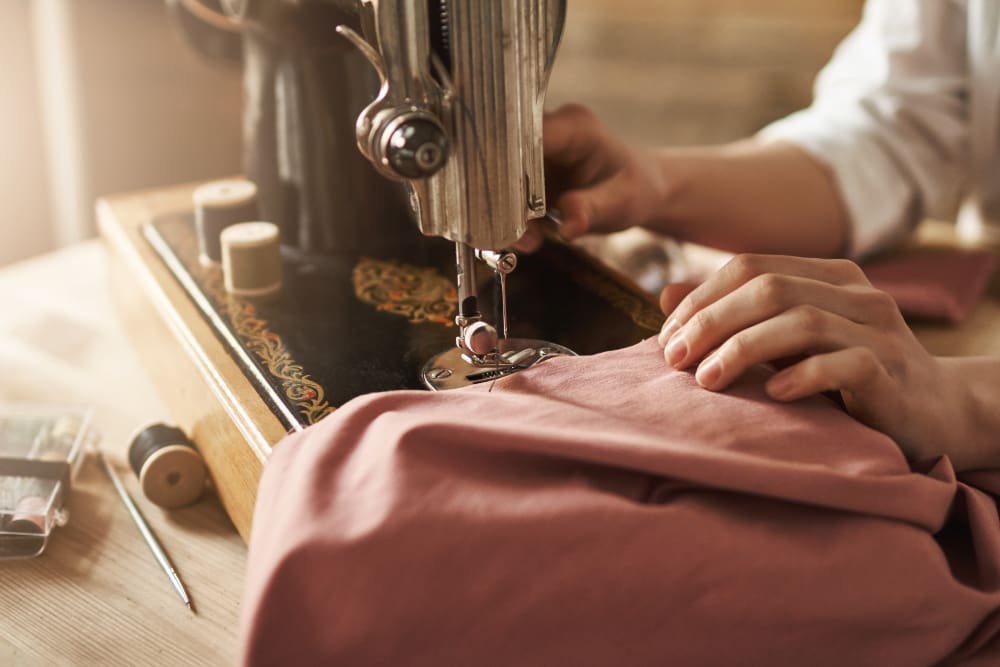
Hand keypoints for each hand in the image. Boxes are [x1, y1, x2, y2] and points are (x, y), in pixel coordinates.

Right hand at [515, 104, 666, 251]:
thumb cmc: (634, 190)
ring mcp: (533, 151)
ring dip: (502, 213)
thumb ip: (593, 209)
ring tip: (527, 242)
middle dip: (500, 197)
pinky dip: (507, 218)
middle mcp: (548, 131)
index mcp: (573, 127)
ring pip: (498, 176)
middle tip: (514, 236)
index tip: (501, 202)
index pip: (524, 134)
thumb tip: (569, 223)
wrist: (638, 190)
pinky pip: (504, 191)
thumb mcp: (621, 203)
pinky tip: (524, 239)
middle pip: (503, 155)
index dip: (504, 164)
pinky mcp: (525, 171)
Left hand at [656, 254, 970, 465]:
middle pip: (769, 288)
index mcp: (829, 275)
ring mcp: (880, 330)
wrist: (935, 413)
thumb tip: (662, 295)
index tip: (667, 338)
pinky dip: (800, 376)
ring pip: (800, 321)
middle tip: (674, 359)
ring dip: (742, 350)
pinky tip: (771, 395)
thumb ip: (734, 316)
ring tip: (705, 380)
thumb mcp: (787, 340)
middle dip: (711, 322)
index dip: (700, 298)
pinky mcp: (892, 372)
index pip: (750, 267)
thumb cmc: (847, 376)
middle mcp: (857, 293)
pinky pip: (842, 363)